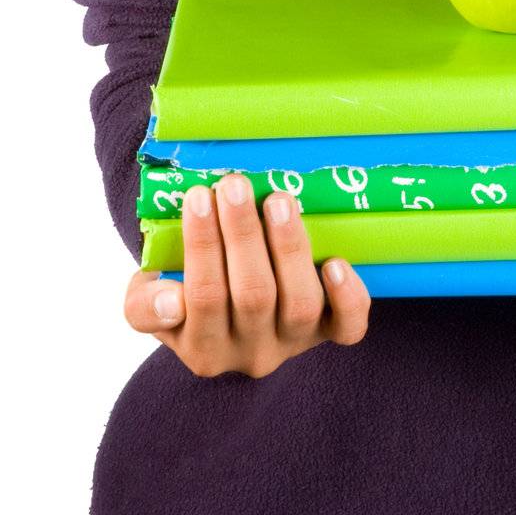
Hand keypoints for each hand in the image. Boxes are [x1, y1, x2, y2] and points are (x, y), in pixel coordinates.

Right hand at [124, 175, 370, 377]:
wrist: (231, 312)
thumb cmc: (186, 291)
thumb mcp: (151, 300)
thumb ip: (144, 304)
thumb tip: (170, 299)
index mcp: (202, 348)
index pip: (202, 299)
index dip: (202, 246)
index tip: (200, 195)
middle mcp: (251, 354)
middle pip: (252, 297)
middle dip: (243, 234)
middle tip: (235, 184)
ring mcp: (294, 343)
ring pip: (299, 306)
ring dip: (289, 248)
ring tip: (278, 199)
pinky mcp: (330, 333)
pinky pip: (348, 328)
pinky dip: (347, 297)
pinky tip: (336, 262)